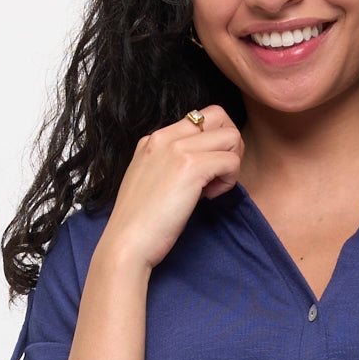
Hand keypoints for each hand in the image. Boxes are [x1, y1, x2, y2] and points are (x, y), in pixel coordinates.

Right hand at [100, 106, 243, 271]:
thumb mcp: (151, 181)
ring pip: (231, 136)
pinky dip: (229, 181)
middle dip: (230, 146)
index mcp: (154, 139)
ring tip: (213, 188)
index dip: (213, 143)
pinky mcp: (191, 167)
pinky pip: (232, 161)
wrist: (126, 243)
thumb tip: (204, 166)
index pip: (200, 118)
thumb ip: (172, 165)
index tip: (204, 172)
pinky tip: (209, 198)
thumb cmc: (140, 223)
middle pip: (220, 116)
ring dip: (231, 163)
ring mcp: (177, 149)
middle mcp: (164, 137)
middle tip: (219, 174)